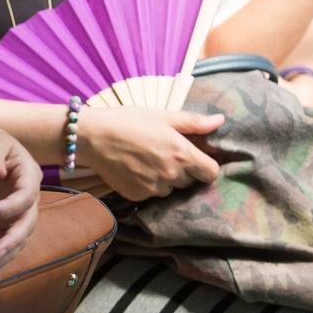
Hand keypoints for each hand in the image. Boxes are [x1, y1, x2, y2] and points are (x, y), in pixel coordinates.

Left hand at [0, 128, 42, 282]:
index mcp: (29, 175)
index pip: (27, 195)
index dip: (12, 207)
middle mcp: (29, 197)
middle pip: (28, 222)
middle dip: (13, 239)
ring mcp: (19, 212)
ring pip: (19, 237)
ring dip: (7, 254)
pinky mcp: (5, 222)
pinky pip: (5, 241)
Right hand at [77, 107, 222, 201]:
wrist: (93, 136)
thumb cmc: (128, 120)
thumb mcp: (162, 116)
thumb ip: (194, 122)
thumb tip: (220, 121)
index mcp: (182, 154)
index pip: (211, 173)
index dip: (206, 166)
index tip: (197, 159)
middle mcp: (171, 175)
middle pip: (190, 181)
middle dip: (183, 171)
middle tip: (164, 154)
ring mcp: (154, 188)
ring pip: (170, 189)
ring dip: (165, 179)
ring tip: (147, 160)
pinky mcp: (138, 196)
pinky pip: (151, 194)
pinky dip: (147, 184)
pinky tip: (135, 169)